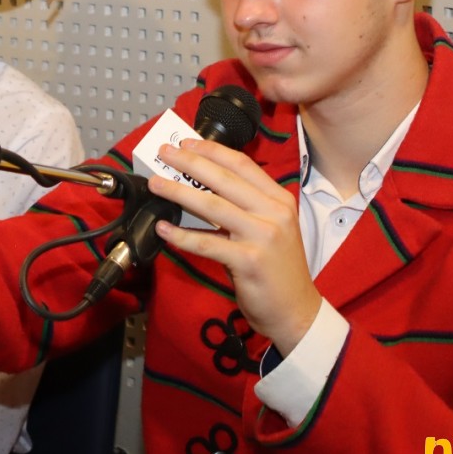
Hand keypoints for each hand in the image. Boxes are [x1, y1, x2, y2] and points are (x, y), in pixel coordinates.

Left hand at [148, 139, 320, 354]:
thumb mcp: (271, 227)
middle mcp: (274, 212)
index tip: (186, 143)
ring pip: (212, 206)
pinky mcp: (249, 261)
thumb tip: (200, 186)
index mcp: (279, 199)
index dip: (212, 151)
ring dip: (179, 192)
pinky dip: (182, 235)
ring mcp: (263, 236)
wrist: (296, 310)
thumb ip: (245, 206)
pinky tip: (164, 228)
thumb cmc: (277, 268)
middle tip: (164, 153)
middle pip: (223, 179)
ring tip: (156, 184)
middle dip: (189, 163)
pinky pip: (207, 243)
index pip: (242, 164)